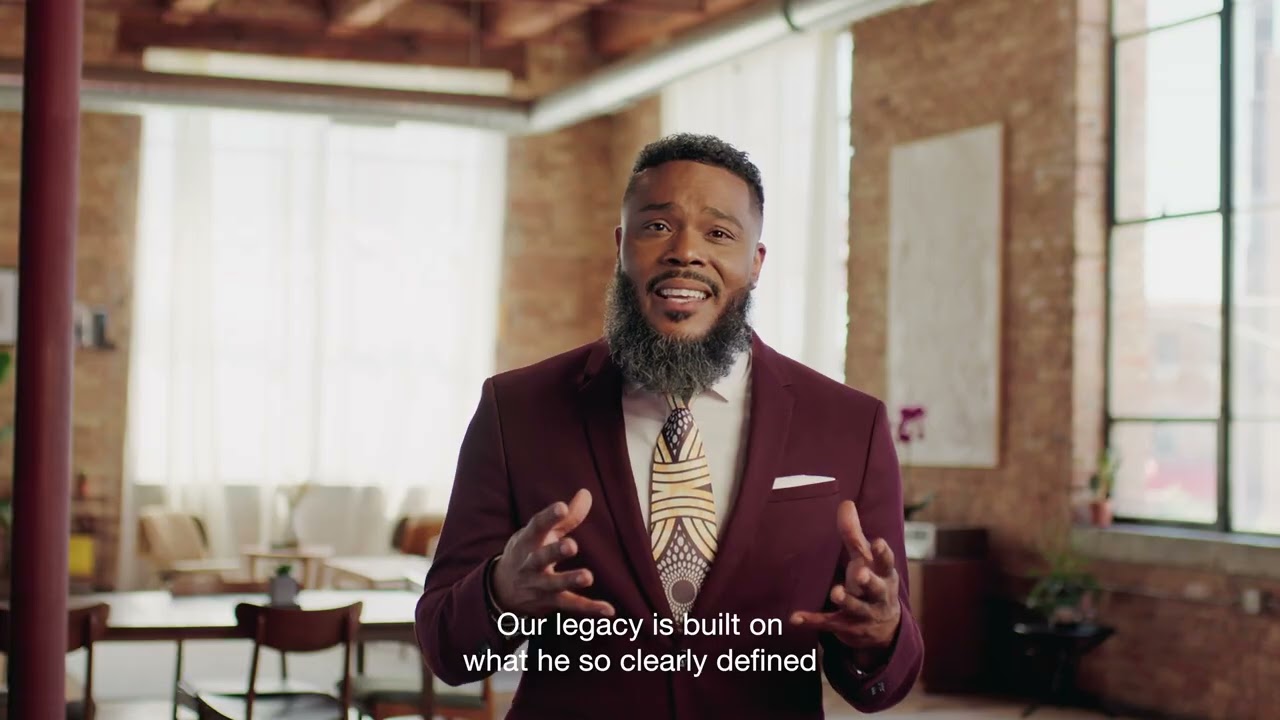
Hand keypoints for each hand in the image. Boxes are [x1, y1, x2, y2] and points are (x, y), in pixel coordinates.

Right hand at [491, 489, 614, 617]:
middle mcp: (530, 564)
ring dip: (569, 580)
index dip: (548, 517)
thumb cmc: (528, 552)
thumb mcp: (541, 534)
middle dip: (554, 552)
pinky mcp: (548, 603)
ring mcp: (538, 585)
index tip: (561, 507)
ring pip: (553, 585)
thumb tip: (587, 493)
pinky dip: (589, 609)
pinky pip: (569, 606)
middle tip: (571, 545)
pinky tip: (608, 610)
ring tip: (587, 577)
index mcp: (528, 541)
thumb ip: (567, 517)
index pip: (536, 527)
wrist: (502, 590)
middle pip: (540, 558)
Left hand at [789, 500, 900, 652]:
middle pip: (876, 588)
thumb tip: (846, 502)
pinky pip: (829, 623)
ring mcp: (864, 613)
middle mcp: (878, 594)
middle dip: (869, 581)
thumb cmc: (872, 582)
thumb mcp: (866, 560)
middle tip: (861, 574)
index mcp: (884, 574)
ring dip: (846, 600)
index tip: (878, 543)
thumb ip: (855, 534)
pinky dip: (813, 620)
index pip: (886, 562)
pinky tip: (795, 617)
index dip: (883, 553)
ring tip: (835, 593)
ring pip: (855, 607)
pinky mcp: (847, 626)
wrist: (884, 630)